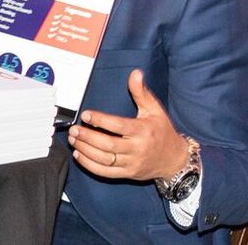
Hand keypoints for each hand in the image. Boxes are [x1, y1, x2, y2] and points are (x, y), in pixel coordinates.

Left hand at [67, 69, 188, 180]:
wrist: (174, 159)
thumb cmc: (162, 132)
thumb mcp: (154, 109)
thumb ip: (141, 92)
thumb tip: (135, 73)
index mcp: (142, 131)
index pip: (118, 126)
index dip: (100, 120)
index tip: (86, 115)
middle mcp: (137, 148)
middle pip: (108, 144)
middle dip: (87, 137)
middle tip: (74, 129)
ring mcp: (132, 163)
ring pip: (104, 159)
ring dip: (85, 150)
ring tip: (73, 140)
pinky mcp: (127, 174)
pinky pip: (106, 173)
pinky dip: (90, 165)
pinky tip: (79, 155)